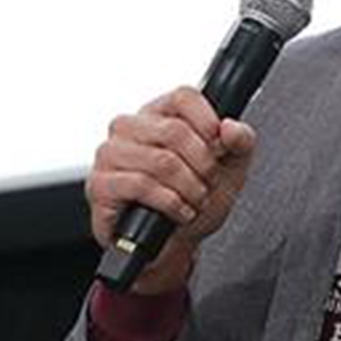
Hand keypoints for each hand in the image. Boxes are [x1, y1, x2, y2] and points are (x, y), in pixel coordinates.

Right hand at [85, 87, 256, 293]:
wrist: (172, 243)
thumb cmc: (193, 200)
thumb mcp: (229, 169)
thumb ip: (240, 142)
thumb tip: (230, 128)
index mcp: (158, 114)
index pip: (183, 96)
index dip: (208, 121)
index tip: (219, 146)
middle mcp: (128, 128)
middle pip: (174, 130)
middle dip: (203, 164)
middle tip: (208, 182)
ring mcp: (109, 155)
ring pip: (160, 161)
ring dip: (188, 187)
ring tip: (194, 200)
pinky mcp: (100, 185)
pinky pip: (140, 185)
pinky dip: (169, 202)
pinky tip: (178, 211)